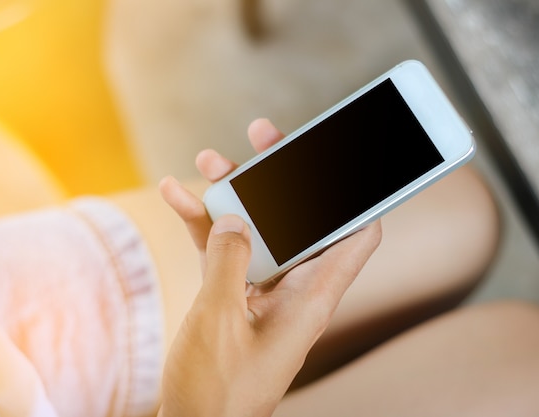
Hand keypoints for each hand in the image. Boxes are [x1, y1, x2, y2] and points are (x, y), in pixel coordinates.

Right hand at [158, 119, 381, 416]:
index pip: (357, 235)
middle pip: (302, 218)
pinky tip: (176, 197)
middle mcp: (295, 288)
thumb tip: (236, 217)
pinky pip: (225, 249)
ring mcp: (264, 290)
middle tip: (264, 136)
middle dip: (283, 175)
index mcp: (311, 296)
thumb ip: (228, 259)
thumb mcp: (219, 319)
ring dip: (234, 195)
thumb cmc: (215, 389)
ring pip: (259, 228)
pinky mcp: (235, 295)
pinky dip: (204, 224)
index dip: (362, 196)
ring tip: (209, 161)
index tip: (351, 158)